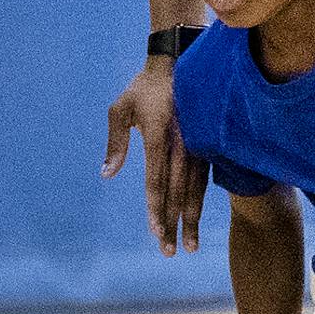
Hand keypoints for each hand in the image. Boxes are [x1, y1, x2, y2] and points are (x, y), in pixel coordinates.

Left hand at [103, 57, 205, 255]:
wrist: (180, 61)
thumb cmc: (143, 87)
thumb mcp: (120, 108)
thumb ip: (115, 142)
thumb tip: (107, 175)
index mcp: (159, 134)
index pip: (157, 178)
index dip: (155, 206)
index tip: (153, 230)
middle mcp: (182, 143)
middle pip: (177, 191)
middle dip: (172, 224)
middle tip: (168, 252)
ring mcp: (198, 144)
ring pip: (195, 189)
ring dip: (191, 220)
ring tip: (190, 246)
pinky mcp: (207, 145)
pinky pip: (204, 179)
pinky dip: (199, 202)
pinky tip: (196, 220)